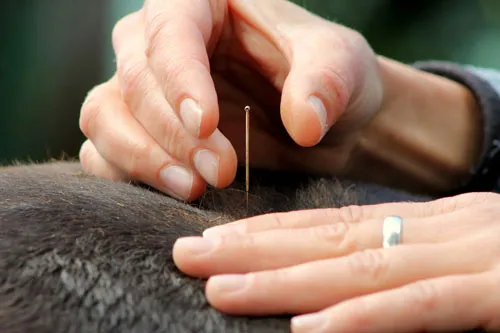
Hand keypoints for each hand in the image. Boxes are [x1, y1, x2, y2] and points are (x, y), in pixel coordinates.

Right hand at [78, 0, 383, 199]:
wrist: (325, 120)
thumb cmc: (330, 78)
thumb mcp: (341, 66)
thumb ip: (325, 83)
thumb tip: (304, 123)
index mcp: (203, 3)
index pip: (170, 31)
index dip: (180, 79)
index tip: (207, 125)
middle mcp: (163, 42)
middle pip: (134, 78)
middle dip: (174, 133)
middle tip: (221, 172)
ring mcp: (148, 89)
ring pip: (104, 115)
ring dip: (142, 157)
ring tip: (194, 188)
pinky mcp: (145, 132)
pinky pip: (105, 150)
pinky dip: (127, 173)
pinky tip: (172, 189)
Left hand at [173, 192, 499, 331]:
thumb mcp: (460, 265)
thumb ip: (406, 275)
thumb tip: (336, 297)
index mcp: (430, 226)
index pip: (332, 227)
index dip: (267, 235)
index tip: (213, 244)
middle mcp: (444, 230)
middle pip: (329, 240)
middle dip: (254, 250)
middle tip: (187, 254)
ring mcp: (478, 256)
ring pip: (362, 267)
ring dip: (287, 281)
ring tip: (221, 288)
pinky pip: (427, 304)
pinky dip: (367, 319)